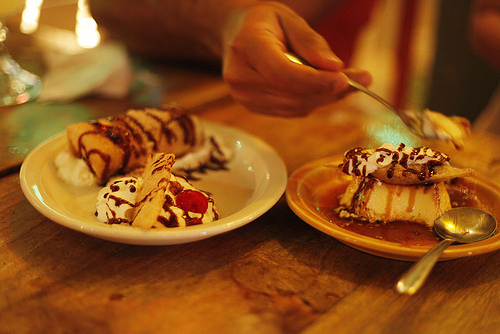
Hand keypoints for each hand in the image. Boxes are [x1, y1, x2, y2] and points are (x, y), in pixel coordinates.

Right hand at [221, 2, 371, 116]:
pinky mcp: (252, 107)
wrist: (235, 34)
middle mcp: (240, 77)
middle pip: (293, 94)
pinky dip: (313, 101)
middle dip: (330, 90)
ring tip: (351, 82)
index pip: (284, 73)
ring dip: (326, 97)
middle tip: (363, 80)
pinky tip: (328, 88)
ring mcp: (243, 97)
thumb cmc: (265, 22)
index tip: (346, 79)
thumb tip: (335, 68)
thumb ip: (311, 42)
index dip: (316, 81)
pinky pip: (291, 110)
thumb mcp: (289, 18)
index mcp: (247, 47)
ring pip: (295, 106)